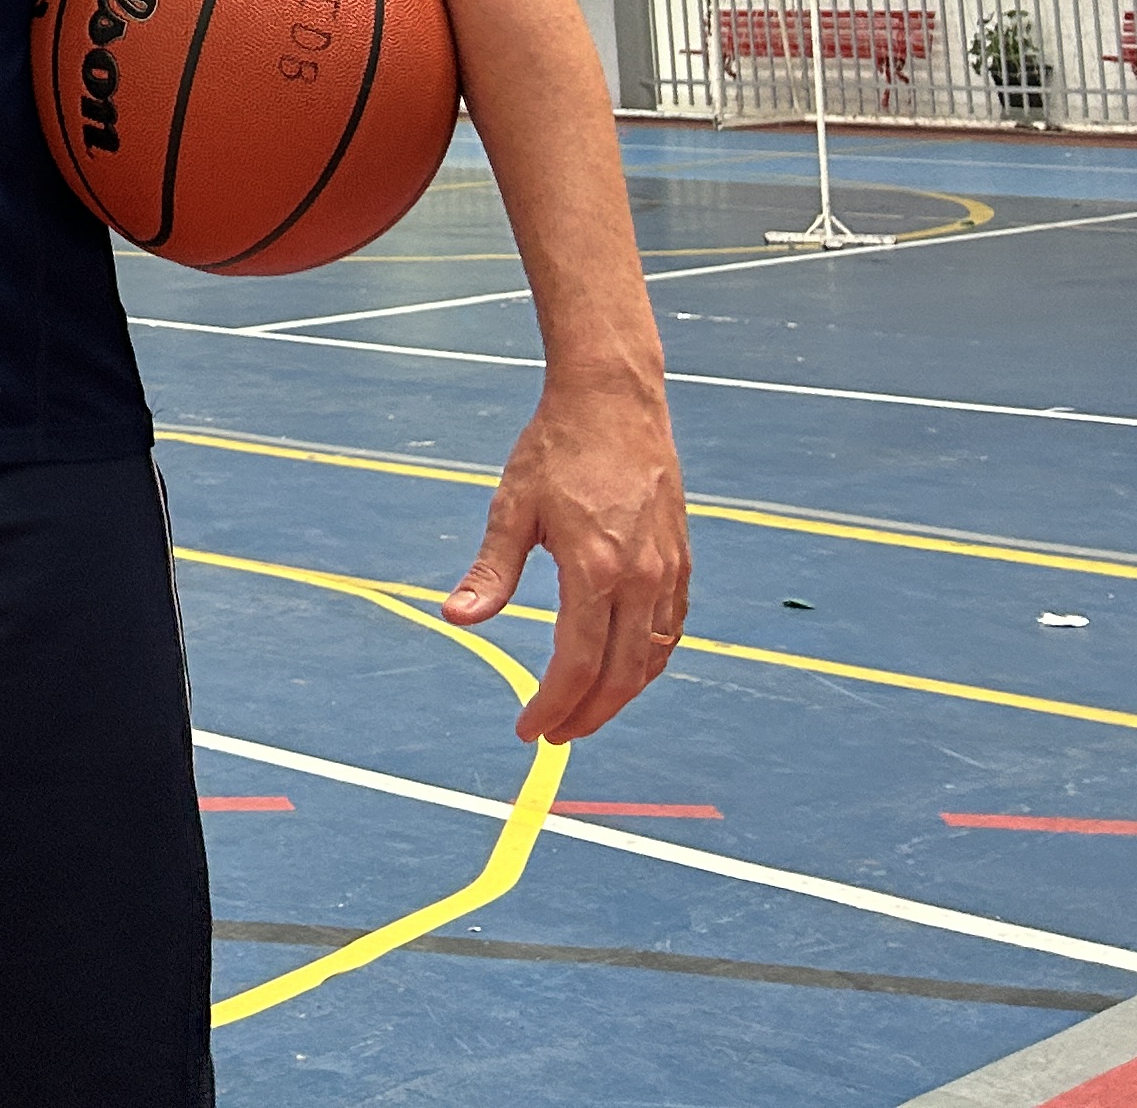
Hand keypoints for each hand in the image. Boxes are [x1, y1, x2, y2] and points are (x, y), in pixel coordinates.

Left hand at [438, 373, 689, 743]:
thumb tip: (456, 619)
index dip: (553, 705)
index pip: (576, 664)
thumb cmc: (556, 448)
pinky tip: (624, 671)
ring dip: (620, 696)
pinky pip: (671, 631)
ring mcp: (668, 571)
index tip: (529, 730)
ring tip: (584, 712)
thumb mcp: (512, 507)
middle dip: (587, 715)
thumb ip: (491, 572)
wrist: (614, 400)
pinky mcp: (681, 560)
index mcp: (595, 569)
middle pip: (621, 676)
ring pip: (652, 659)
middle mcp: (641, 578)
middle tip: (556, 736)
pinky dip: (648, 663)